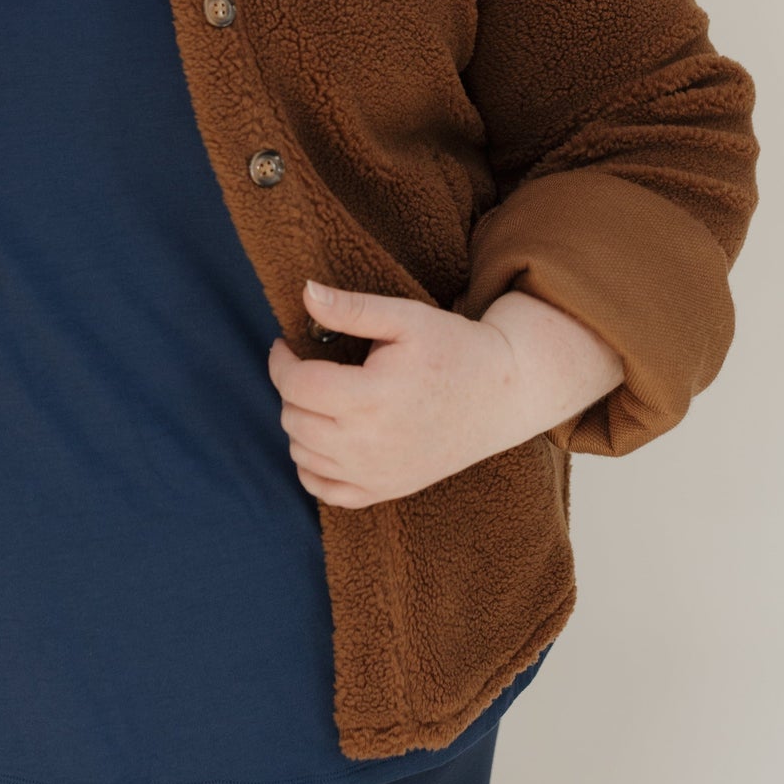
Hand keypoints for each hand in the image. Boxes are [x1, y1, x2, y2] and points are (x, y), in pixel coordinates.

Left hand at [267, 281, 624, 506]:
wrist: (502, 395)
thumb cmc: (454, 348)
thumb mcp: (405, 317)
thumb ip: (352, 308)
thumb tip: (304, 292)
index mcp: (373, 397)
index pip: (297, 384)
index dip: (281, 360)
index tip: (287, 343)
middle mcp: (370, 444)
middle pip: (293, 418)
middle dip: (292, 388)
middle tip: (312, 366)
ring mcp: (377, 475)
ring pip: (301, 453)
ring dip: (300, 422)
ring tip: (324, 397)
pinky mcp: (384, 491)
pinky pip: (323, 490)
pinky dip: (311, 465)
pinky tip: (326, 437)